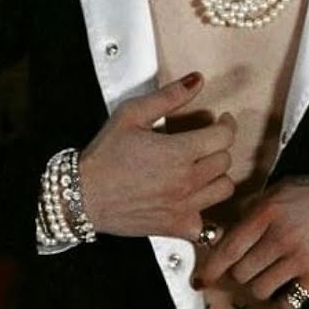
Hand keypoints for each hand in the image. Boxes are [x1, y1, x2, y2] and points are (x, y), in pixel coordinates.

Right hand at [77, 73, 235, 241]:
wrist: (81, 196)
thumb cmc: (103, 156)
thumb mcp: (132, 114)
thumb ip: (168, 96)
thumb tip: (196, 81)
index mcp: (178, 152)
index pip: (224, 136)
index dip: (227, 124)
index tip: (222, 121)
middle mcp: (186, 181)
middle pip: (225, 161)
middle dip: (218, 147)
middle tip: (206, 142)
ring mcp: (183, 207)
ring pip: (223, 189)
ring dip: (217, 176)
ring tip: (203, 168)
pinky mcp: (175, 227)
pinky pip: (208, 225)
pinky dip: (207, 213)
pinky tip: (196, 202)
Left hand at [197, 173, 308, 308]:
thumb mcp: (284, 188)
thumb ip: (256, 207)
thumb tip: (229, 229)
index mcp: (268, 211)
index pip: (228, 247)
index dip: (211, 267)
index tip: (202, 279)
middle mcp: (280, 236)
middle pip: (241, 273)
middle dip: (239, 275)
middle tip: (245, 272)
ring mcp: (300, 259)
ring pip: (259, 290)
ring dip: (257, 290)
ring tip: (265, 280)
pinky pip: (286, 303)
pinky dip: (275, 308)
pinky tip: (274, 304)